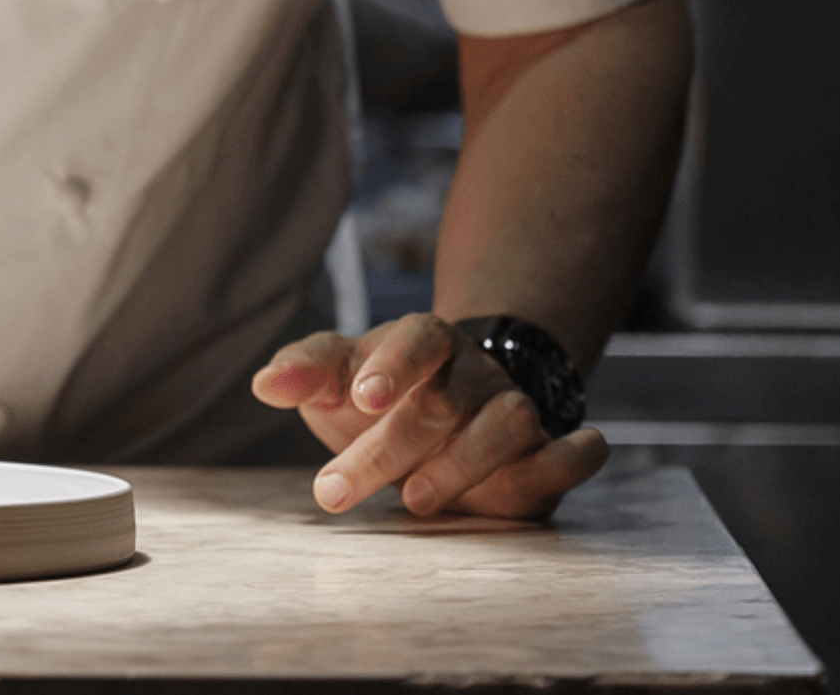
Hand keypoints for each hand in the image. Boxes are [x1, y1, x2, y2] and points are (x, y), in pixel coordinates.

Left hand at [250, 312, 607, 518]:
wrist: (444, 408)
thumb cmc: (377, 393)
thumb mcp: (336, 377)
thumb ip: (304, 372)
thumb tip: (264, 385)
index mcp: (426, 343)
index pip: (419, 338)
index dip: (394, 363)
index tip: (360, 397)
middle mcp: (475, 373)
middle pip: (445, 400)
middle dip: (388, 447)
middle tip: (332, 489)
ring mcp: (515, 412)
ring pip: (510, 424)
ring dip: (465, 464)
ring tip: (414, 500)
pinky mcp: (546, 456)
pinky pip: (574, 451)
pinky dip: (574, 458)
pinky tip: (558, 464)